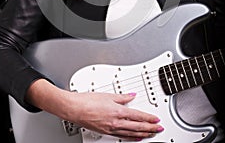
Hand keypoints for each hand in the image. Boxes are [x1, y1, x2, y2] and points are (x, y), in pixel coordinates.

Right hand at [26, 80, 163, 139]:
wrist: (75, 108)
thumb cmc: (87, 101)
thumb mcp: (108, 95)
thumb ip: (122, 96)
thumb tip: (131, 96)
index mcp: (118, 111)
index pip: (138, 116)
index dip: (149, 118)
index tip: (156, 119)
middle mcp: (116, 122)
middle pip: (137, 126)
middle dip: (150, 128)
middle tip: (159, 128)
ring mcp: (111, 129)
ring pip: (132, 133)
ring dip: (143, 134)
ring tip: (151, 134)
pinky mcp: (106, 131)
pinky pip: (122, 136)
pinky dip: (132, 137)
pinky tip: (136, 138)